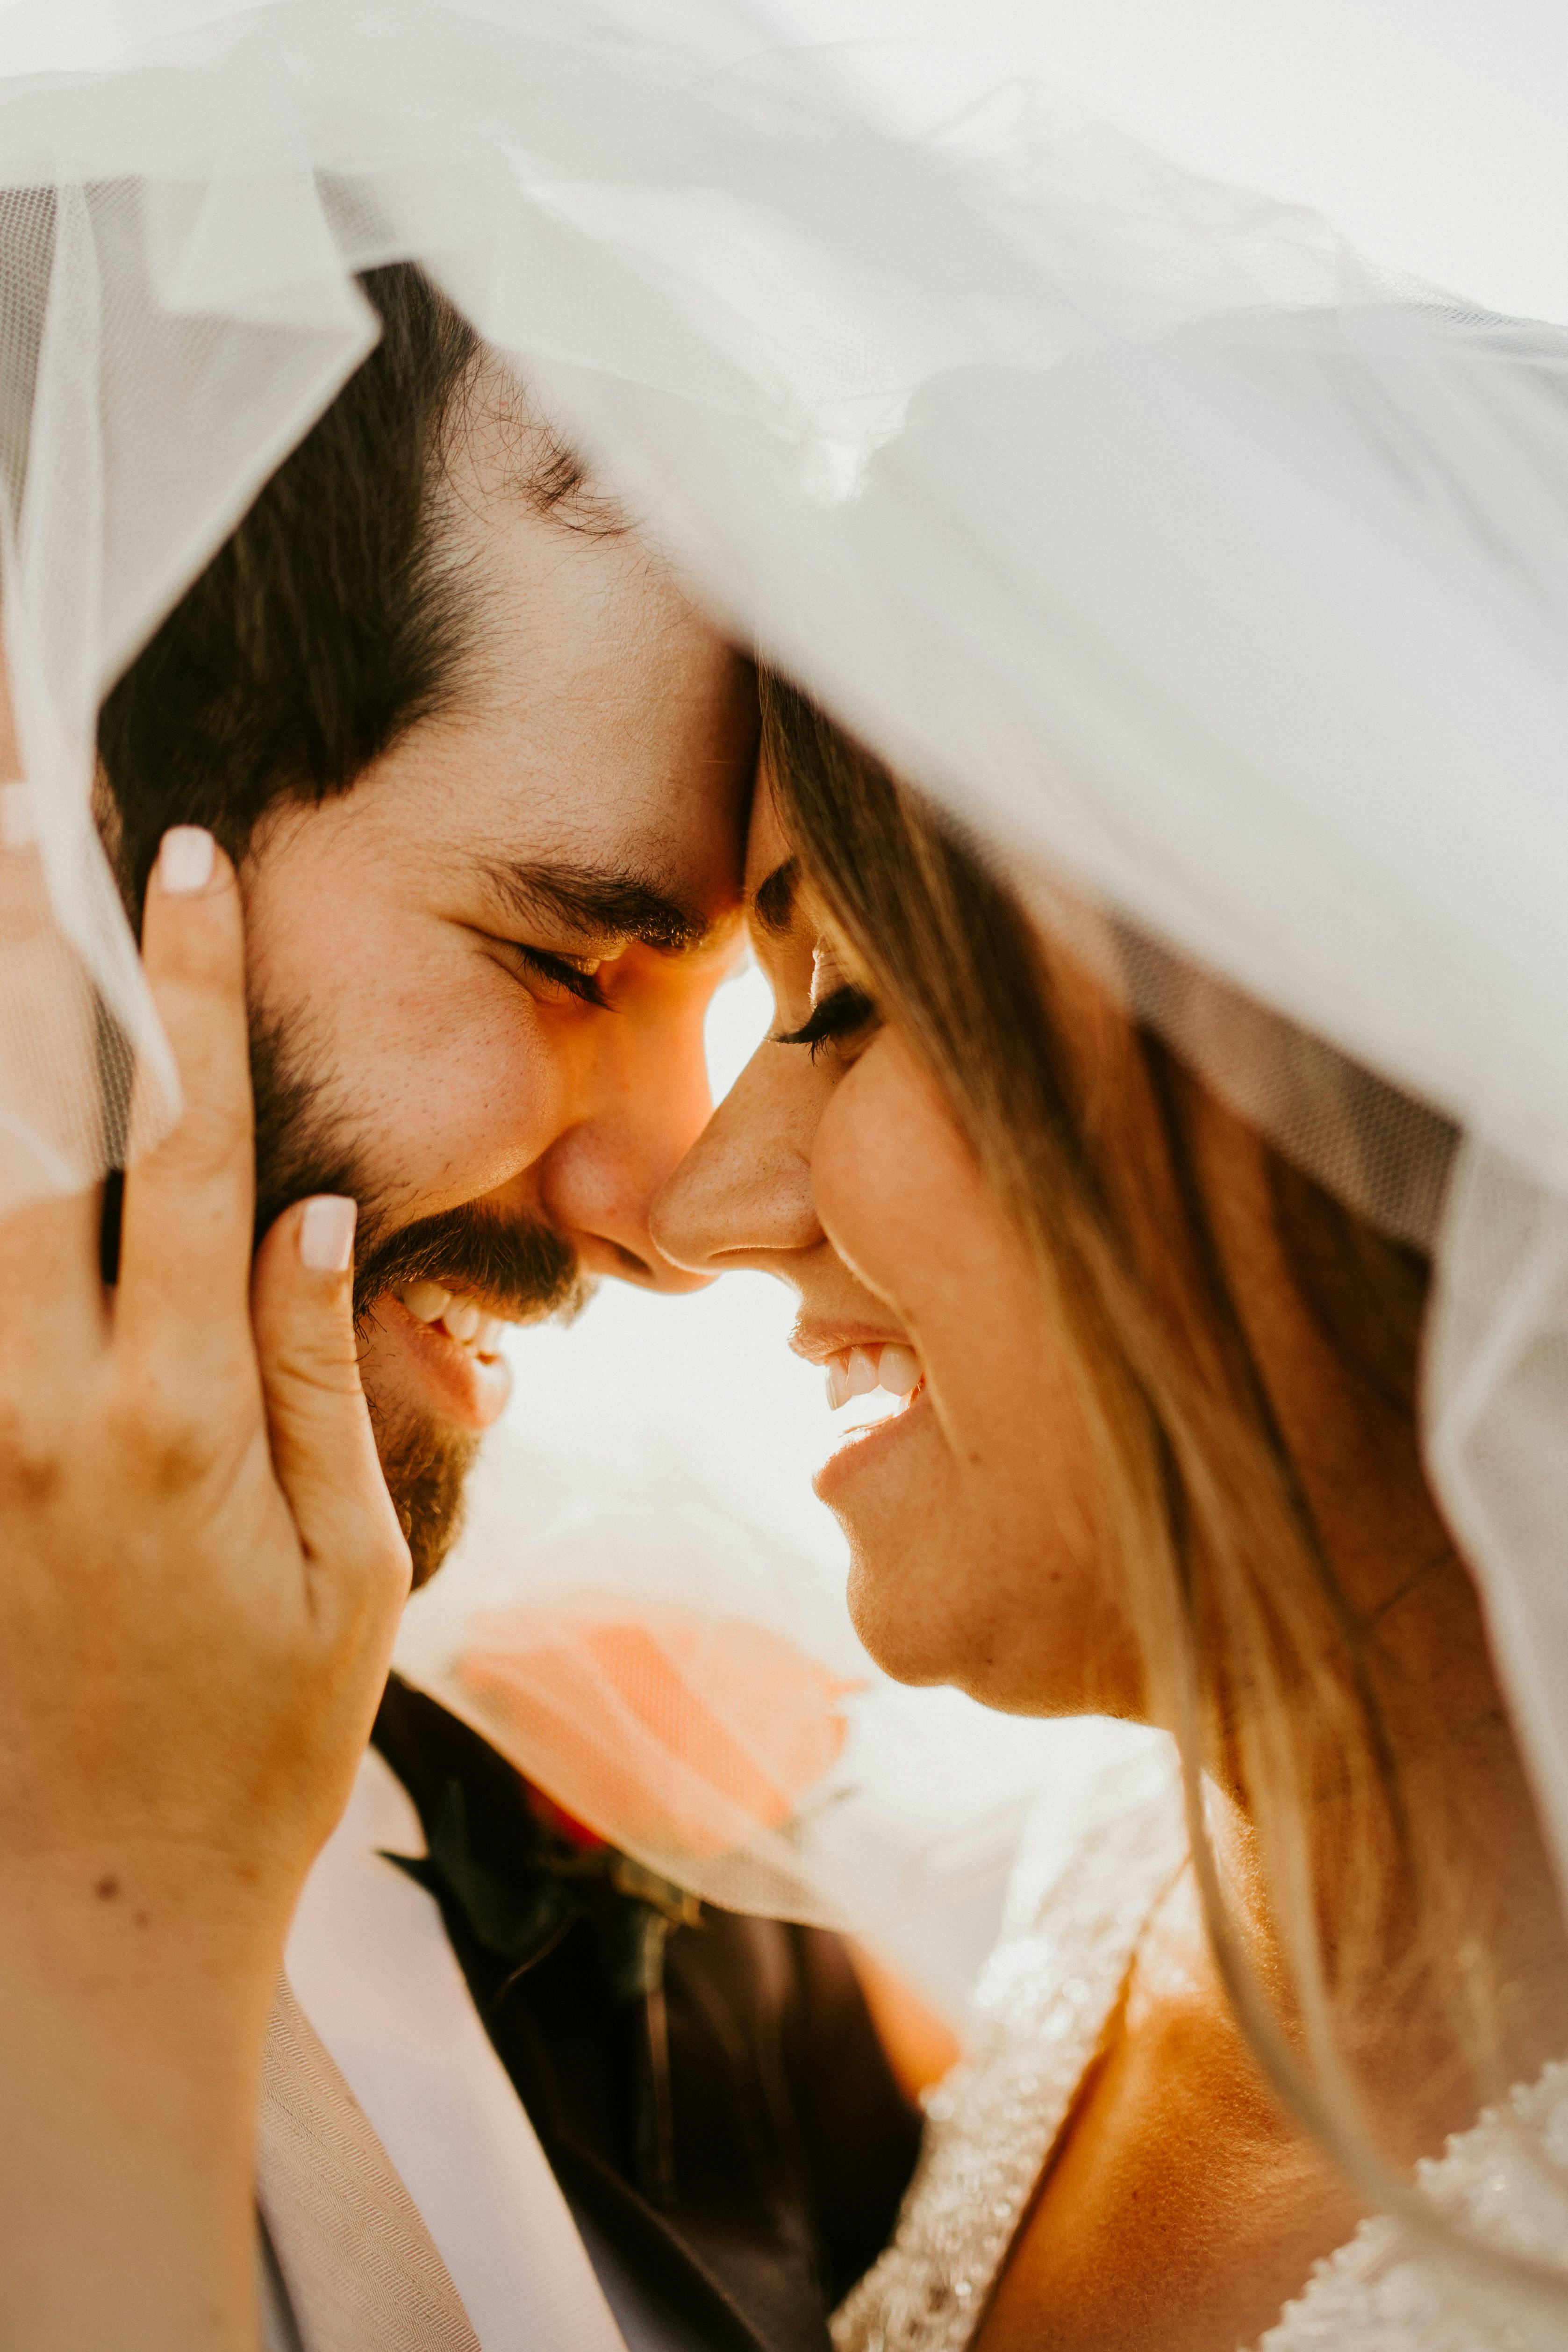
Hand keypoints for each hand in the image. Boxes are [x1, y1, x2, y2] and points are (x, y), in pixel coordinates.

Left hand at [0, 826, 409, 2350]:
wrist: (102, 1900)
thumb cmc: (259, 1739)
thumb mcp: (350, 1572)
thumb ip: (318, 1378)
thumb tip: (302, 1212)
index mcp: (177, 1416)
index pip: (184, 1151)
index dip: (188, 998)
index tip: (182, 864)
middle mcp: (45, 1407)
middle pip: (23, 1136)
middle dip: (22, 963)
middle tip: (14, 816)